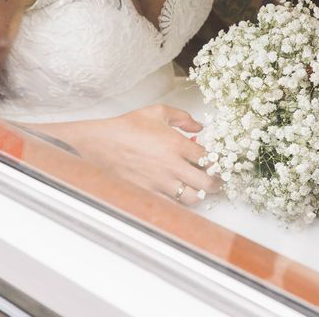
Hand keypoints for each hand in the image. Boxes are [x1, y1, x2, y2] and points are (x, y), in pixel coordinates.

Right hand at [75, 105, 219, 205]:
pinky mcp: (148, 193)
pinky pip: (172, 206)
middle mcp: (172, 166)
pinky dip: (179, 203)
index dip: (217, 162)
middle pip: (207, 183)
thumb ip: (182, 117)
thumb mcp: (157, 112)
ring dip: (199, 195)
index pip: (209, 159)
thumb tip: (198, 127)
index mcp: (177, 145)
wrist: (101, 143)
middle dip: (215, 183)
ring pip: (192, 198)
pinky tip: (178, 196)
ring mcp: (160, 183)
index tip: (217, 163)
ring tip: (197, 189)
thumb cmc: (127, 127)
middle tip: (215, 181)